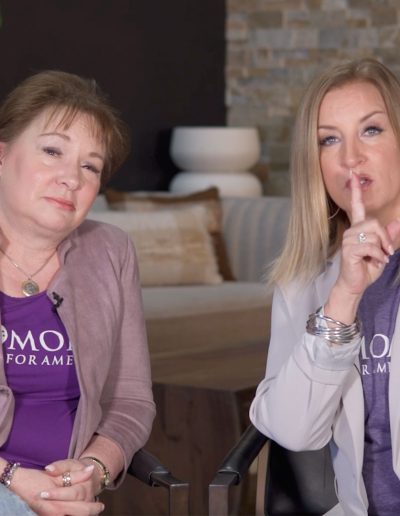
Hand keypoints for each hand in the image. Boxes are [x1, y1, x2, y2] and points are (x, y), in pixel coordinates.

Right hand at [10, 464, 103, 514]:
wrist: (18, 483)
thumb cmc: (39, 478)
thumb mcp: (57, 475)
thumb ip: (77, 475)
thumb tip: (92, 470)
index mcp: (59, 503)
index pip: (82, 509)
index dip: (93, 508)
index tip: (101, 506)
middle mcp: (54, 513)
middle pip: (78, 515)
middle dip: (90, 512)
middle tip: (99, 508)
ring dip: (81, 513)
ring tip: (90, 510)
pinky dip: (70, 513)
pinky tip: (76, 510)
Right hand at [325, 171, 399, 322]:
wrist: (355, 285)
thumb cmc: (366, 268)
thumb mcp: (382, 250)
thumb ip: (388, 236)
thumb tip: (397, 222)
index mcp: (358, 229)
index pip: (356, 207)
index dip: (355, 192)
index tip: (353, 176)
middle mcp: (351, 231)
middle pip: (373, 222)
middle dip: (386, 236)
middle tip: (388, 251)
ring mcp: (348, 240)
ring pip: (373, 233)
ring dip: (382, 247)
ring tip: (381, 257)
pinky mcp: (349, 250)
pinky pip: (370, 246)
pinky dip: (378, 255)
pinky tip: (376, 261)